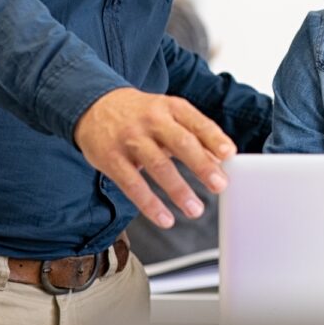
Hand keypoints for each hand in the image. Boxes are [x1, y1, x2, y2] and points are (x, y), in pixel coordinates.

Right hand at [73, 87, 236, 228]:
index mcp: (170, 107)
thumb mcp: (168, 116)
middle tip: (220, 185)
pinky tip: (165, 218)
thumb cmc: (140, 114)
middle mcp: (151, 120)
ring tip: (195, 209)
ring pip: (157, 165)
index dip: (214, 138)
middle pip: (180, 143)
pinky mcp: (111, 158)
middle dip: (202, 165)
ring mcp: (130, 139)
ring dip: (179, 190)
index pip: (196, 122)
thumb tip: (220, 161)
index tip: (230, 154)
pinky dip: (150, 204)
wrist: (93, 106)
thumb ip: (194, 137)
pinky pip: (132, 184)